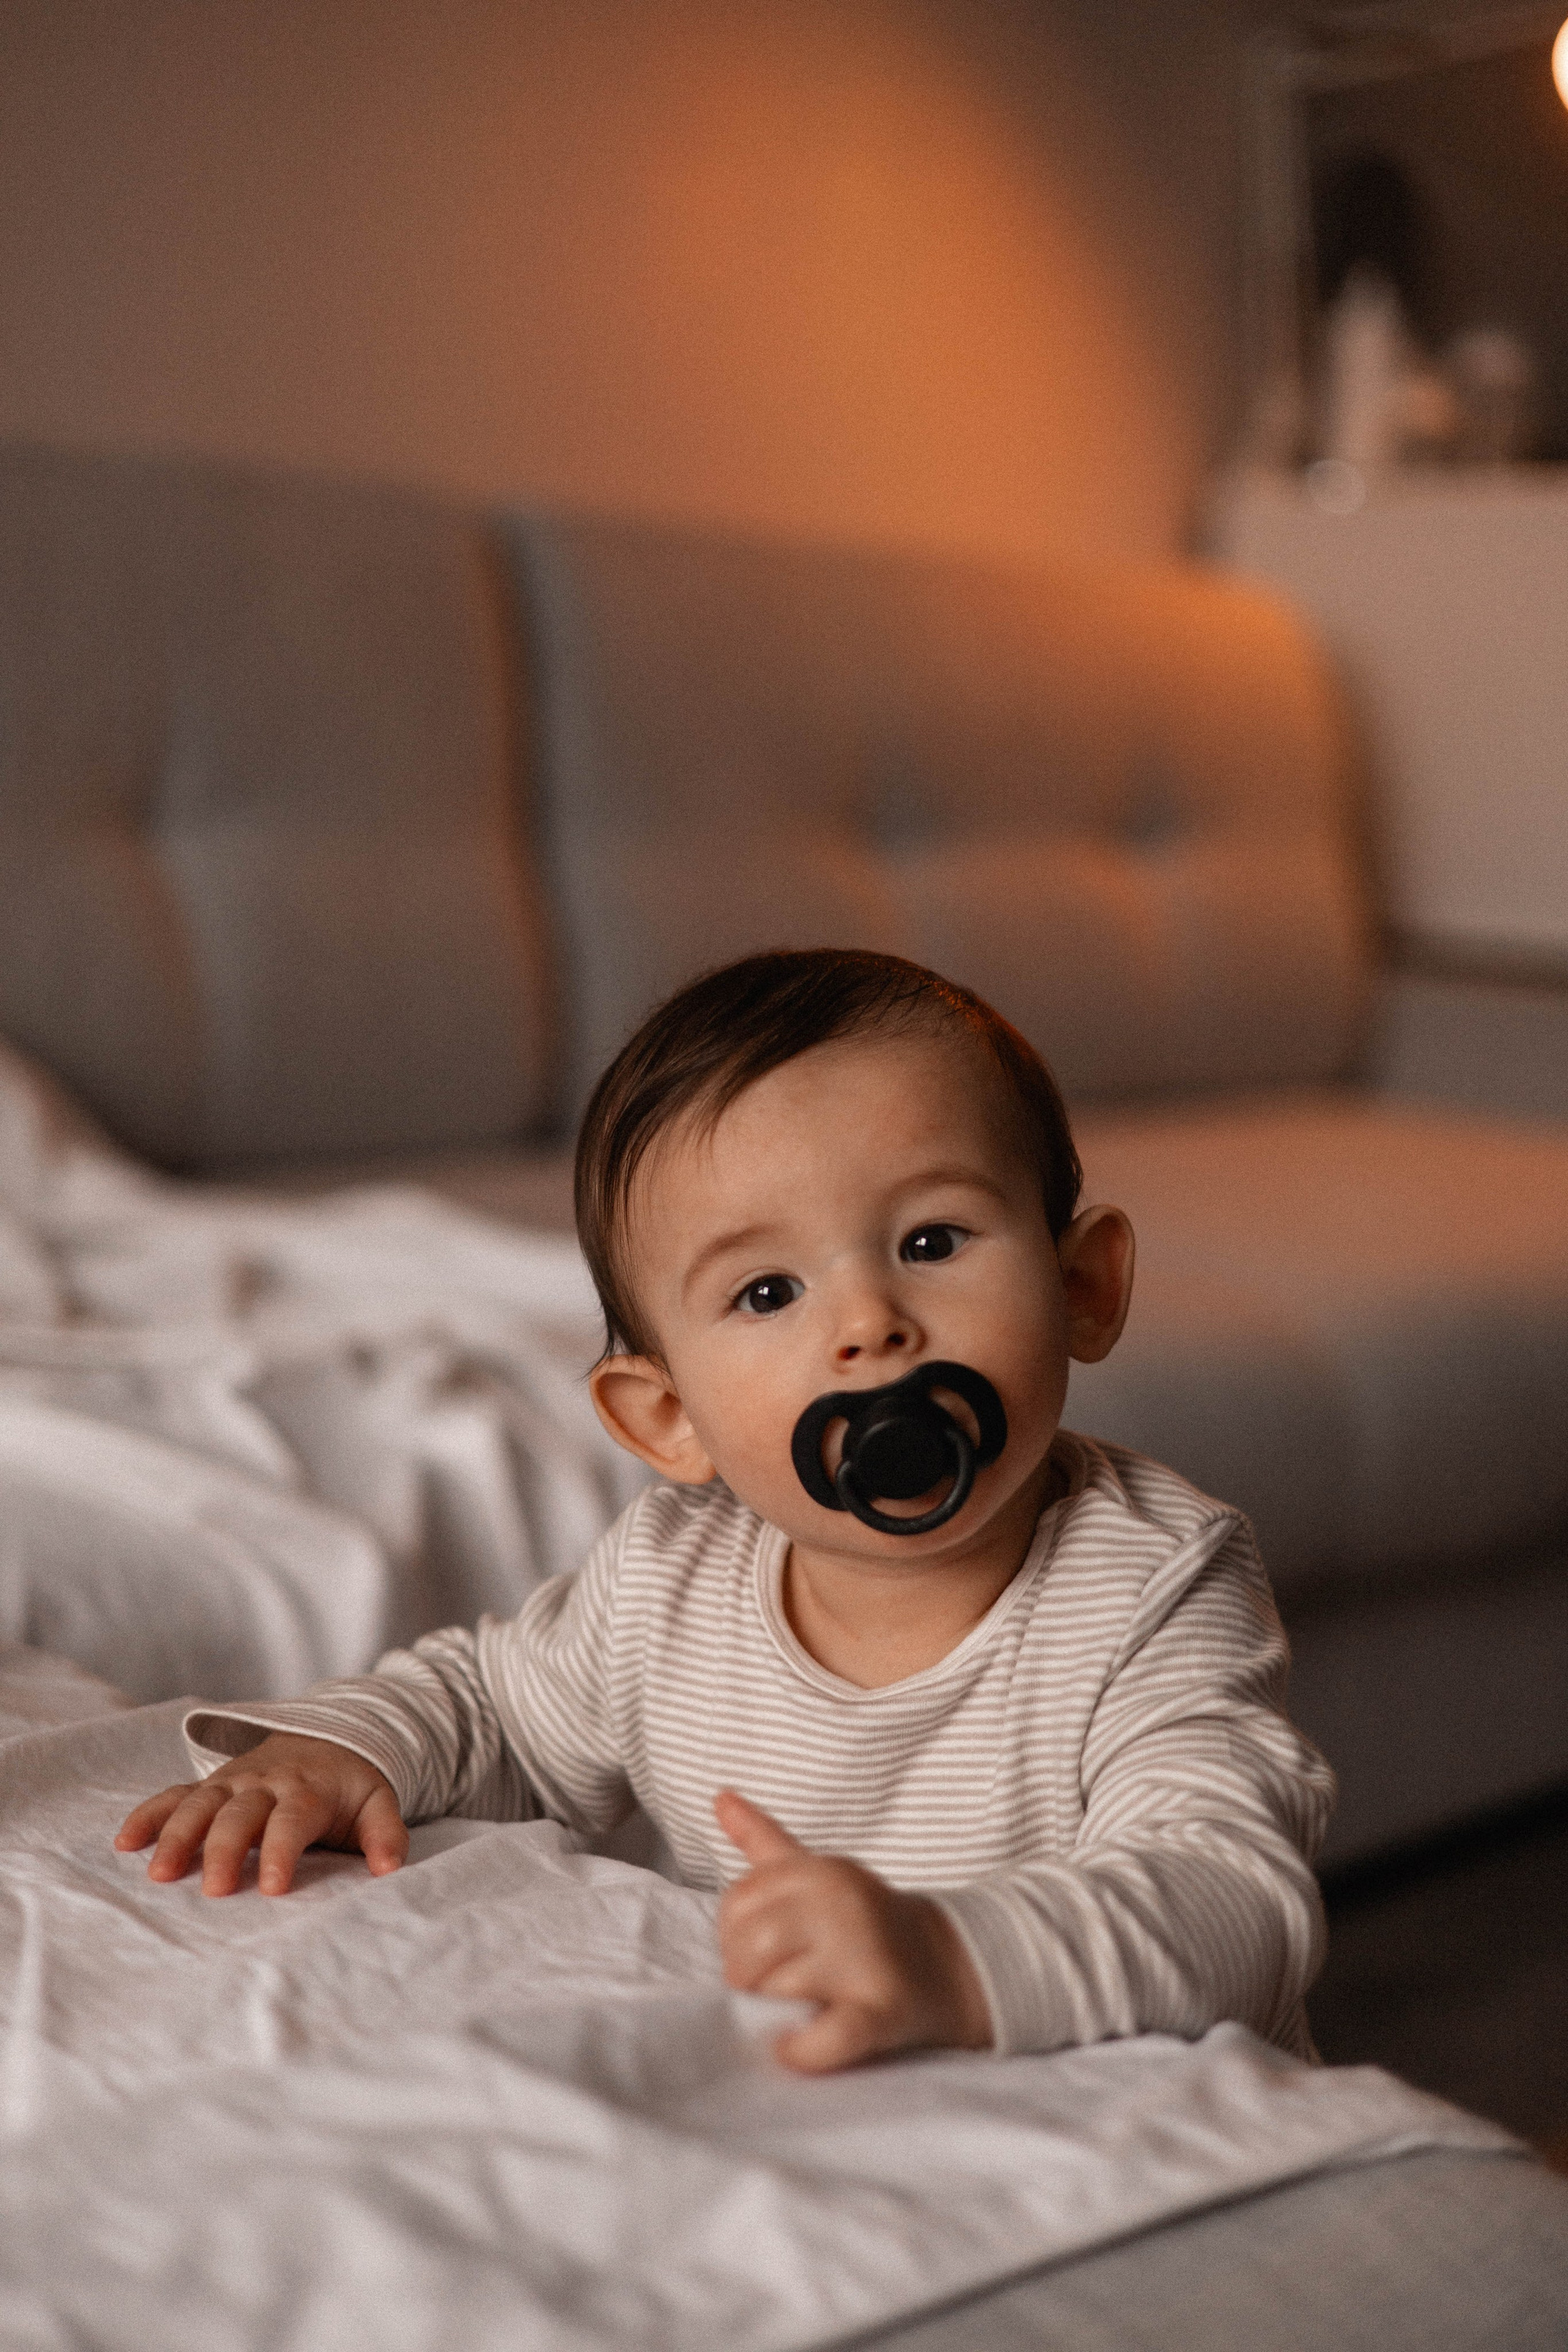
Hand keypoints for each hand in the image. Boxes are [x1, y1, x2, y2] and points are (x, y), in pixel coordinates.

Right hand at [114, 1733, 407, 1897]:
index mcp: (307, 1791)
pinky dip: (150, 1814)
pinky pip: (174, 1794)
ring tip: (159, 1873)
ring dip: (177, 1835)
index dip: (282, 1852)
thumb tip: (391, 1869)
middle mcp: (264, 1783)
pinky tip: (125, 1841)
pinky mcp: (211, 1785)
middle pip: (239, 1815)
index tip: (274, 1888)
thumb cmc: (349, 1786)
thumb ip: (385, 1834)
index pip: (292, 1821)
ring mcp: (232, 1782)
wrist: (327, 1735)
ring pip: (200, 1804)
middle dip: (225, 1850)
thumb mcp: (378, 1801)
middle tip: (215, 1891)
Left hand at [714, 1789, 991, 2071]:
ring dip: (776, 2015)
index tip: (765, 1952)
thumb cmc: (865, 1922)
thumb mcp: (817, 1874)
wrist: (946, 1967)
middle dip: (748, 1979)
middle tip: (774, 1990)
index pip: (736, 1905)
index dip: (735, 1937)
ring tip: (798, 2011)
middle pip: (750, 1948)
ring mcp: (865, 1957)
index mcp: (821, 1874)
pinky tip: (790, 2048)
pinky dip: (804, 2049)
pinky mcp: (884, 2010)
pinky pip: (831, 2034)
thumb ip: (765, 1840)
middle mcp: (842, 1907)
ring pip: (780, 1992)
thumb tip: (720, 1796)